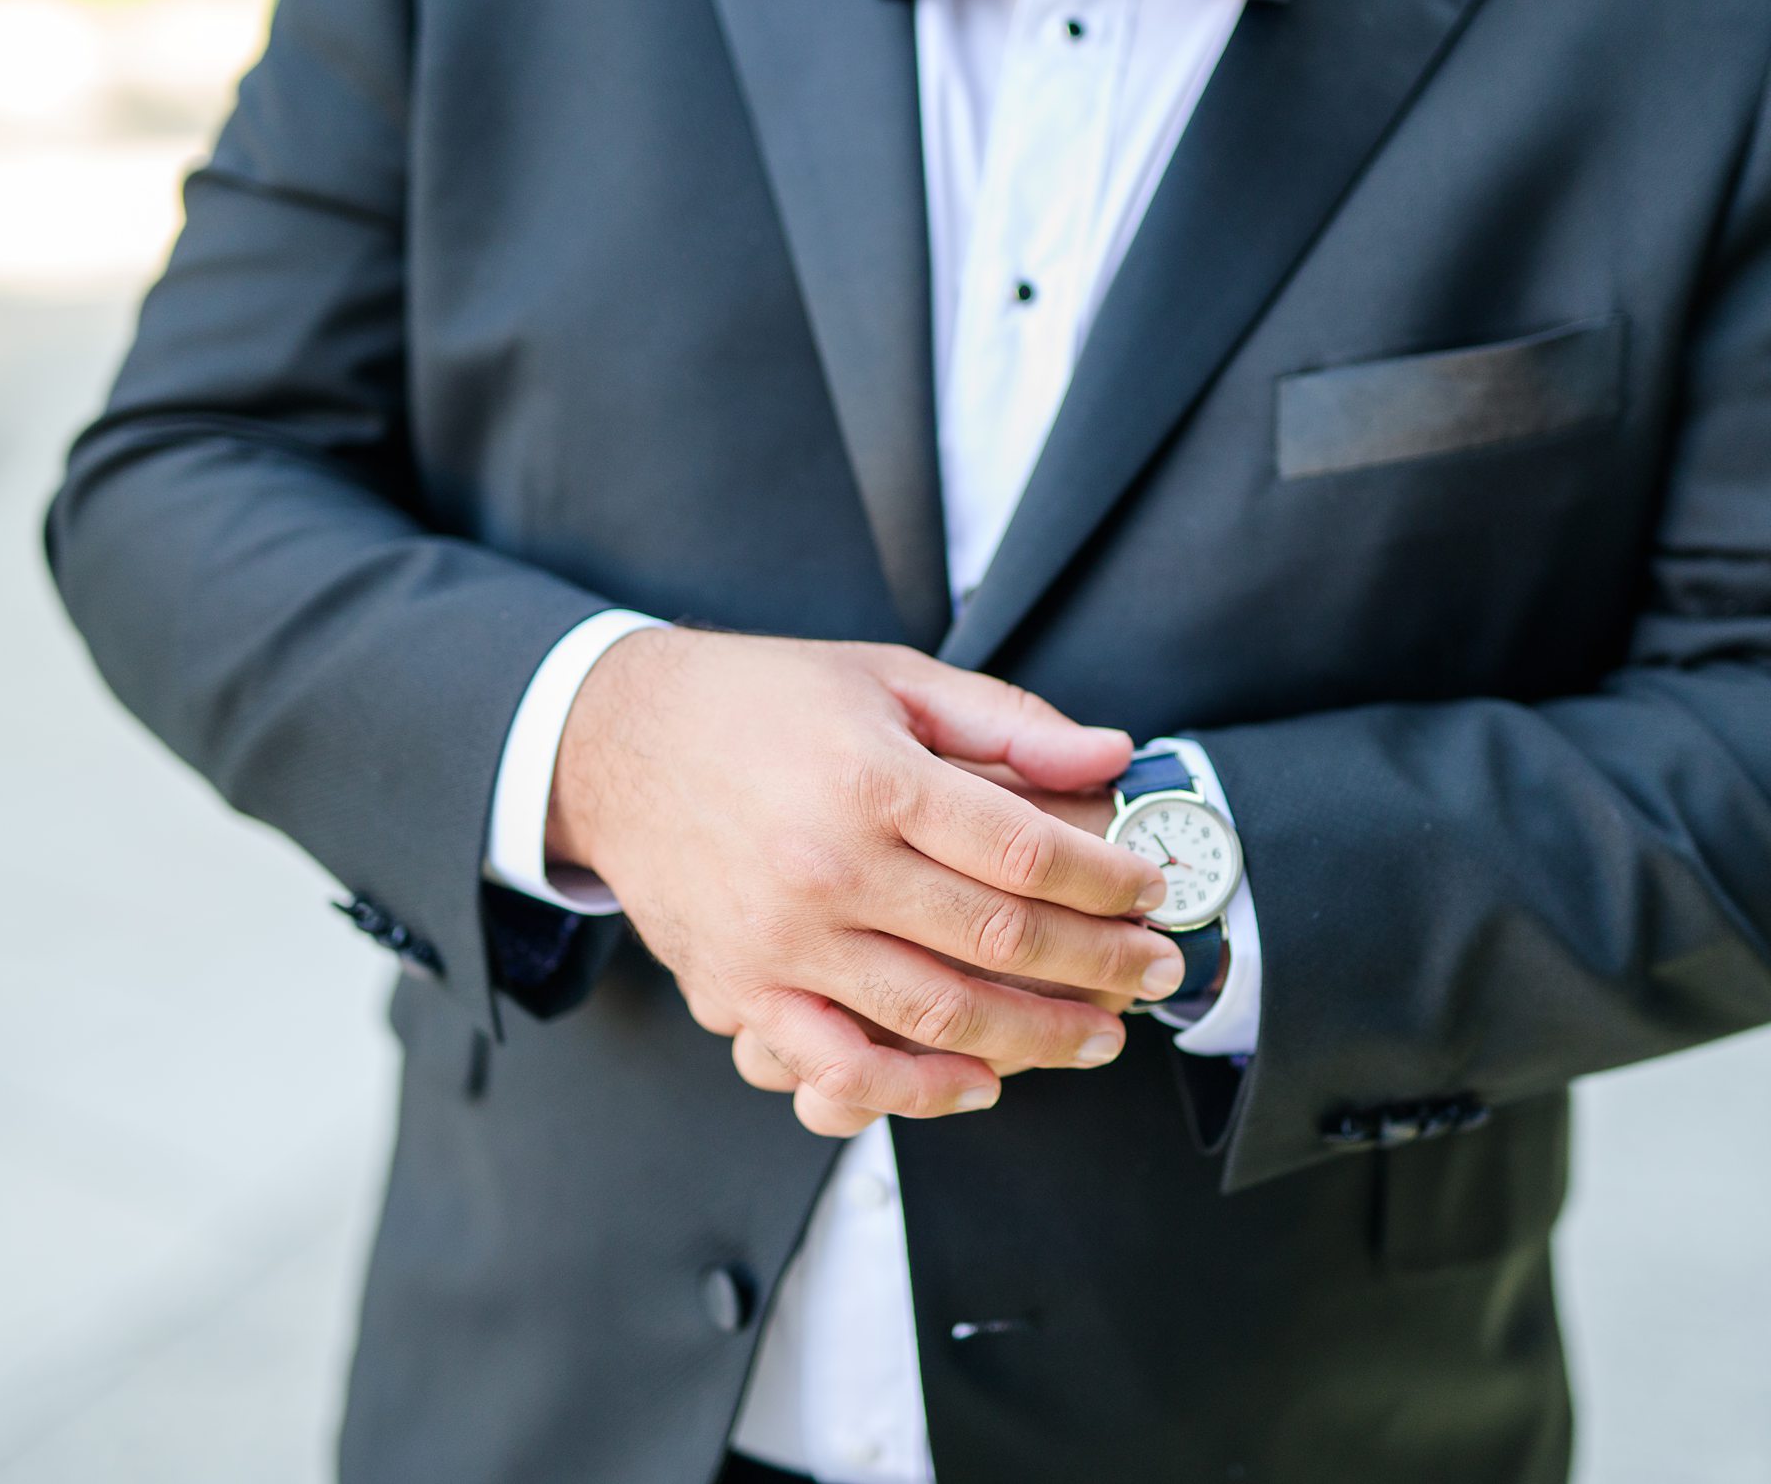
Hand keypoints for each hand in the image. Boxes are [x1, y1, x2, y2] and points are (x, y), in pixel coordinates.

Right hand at [549, 628, 1183, 1133]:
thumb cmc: (760, 703)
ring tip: (1099, 1035)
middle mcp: (829, 868)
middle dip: (1099, 964)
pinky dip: (917, 1091)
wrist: (614, 744)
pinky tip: (980, 1083)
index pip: (1025, 852)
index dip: (1108, 880)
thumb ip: (1004, 721)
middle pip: (999, 940)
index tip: (1152, 889)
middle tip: (1156, 970)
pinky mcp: (740, 993)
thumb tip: (1110, 755)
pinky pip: (839, 1069)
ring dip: (1037, 1037)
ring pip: (937, 1017)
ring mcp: (781, 943)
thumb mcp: (887, 679)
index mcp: (873, 780)